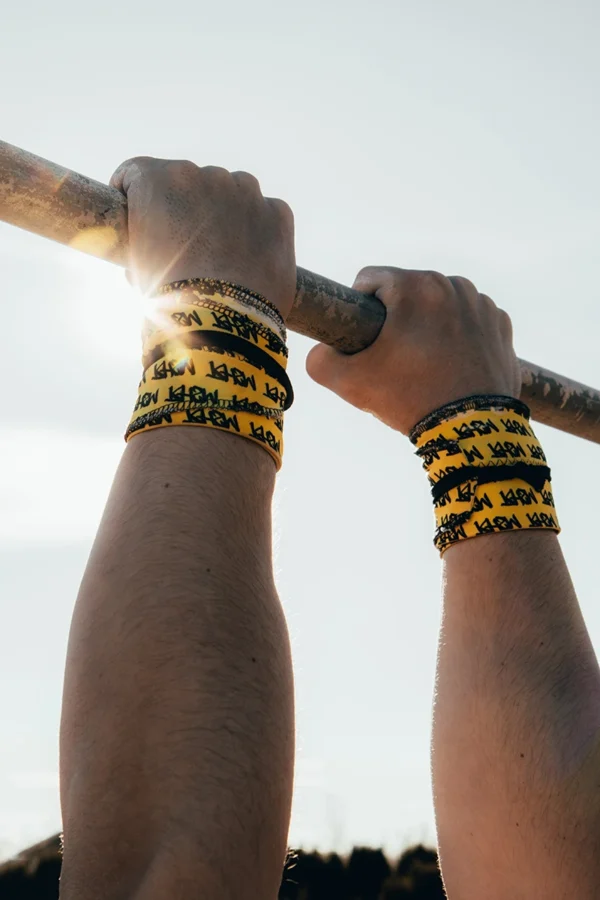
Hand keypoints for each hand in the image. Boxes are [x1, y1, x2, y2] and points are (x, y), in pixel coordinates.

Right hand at [109, 157, 295, 318]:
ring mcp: (246, 192)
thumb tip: (150, 246)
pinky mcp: (278, 213)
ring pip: (231, 193)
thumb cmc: (169, 300)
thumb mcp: (137, 268)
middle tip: (185, 247)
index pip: (136, 173)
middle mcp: (204, 175)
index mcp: (159, 181)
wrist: (221, 325)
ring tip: (222, 257)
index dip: (133, 195)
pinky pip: (265, 214)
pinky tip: (249, 261)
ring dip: (224, 214)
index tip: (137, 214)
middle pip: (188, 183)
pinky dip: (258, 231)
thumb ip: (142, 242)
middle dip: (184, 208)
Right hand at [306, 266, 520, 433]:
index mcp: (414, 287)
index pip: (370, 279)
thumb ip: (320, 361)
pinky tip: (450, 364)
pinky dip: (457, 336)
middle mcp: (451, 284)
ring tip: (423, 363)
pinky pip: (467, 320)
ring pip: (438, 304)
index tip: (365, 338)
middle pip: (407, 291)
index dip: (359, 308)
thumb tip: (321, 352)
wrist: (470, 428)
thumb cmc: (410, 399)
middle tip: (393, 358)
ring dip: (427, 324)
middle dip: (396, 317)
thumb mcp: (348, 382)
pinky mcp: (500, 324)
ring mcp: (480, 303)